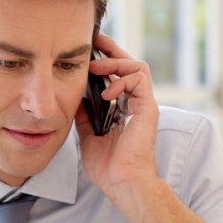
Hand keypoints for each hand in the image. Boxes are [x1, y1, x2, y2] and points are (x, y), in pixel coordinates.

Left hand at [75, 32, 160, 197]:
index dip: (106, 61)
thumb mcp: (88, 134)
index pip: (118, 76)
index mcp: (123, 110)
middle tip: (96, 39)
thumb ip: (84, 114)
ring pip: (137, 67)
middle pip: (130, 65)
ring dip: (116, 62)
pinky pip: (140, 80)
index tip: (89, 50)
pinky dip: (122, 80)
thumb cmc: (108, 167)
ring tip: (96, 66)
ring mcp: (144, 105)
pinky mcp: (149, 108)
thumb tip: (73, 95)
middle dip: (113, 50)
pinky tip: (107, 92)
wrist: (122, 183)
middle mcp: (136, 104)